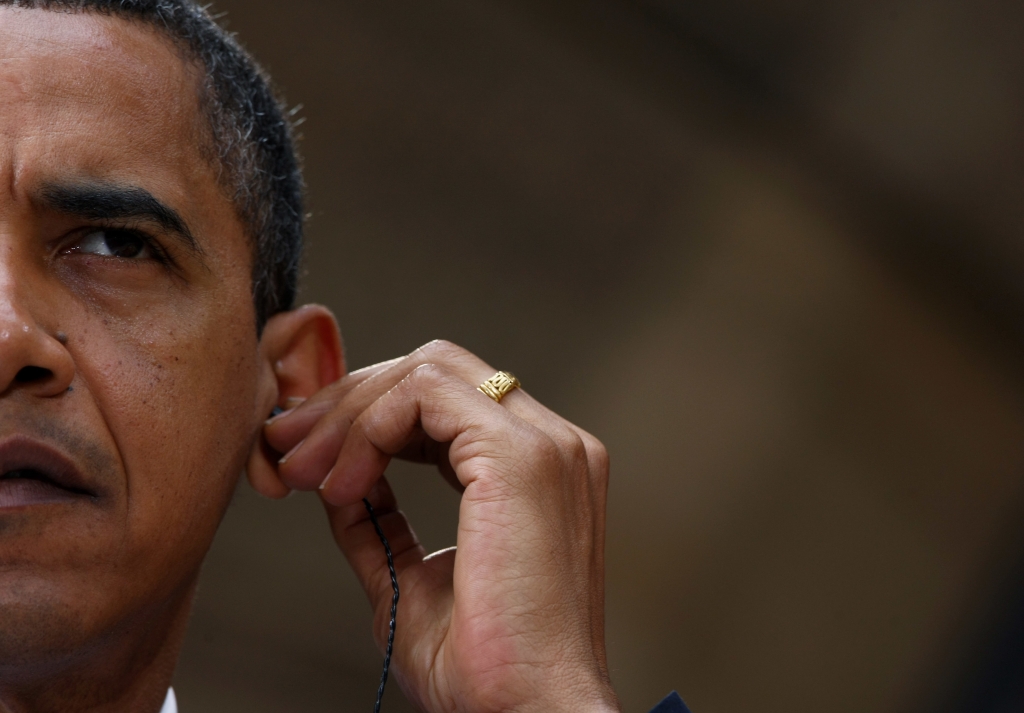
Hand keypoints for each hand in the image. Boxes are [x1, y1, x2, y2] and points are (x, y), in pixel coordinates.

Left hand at [261, 340, 617, 712]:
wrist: (522, 711)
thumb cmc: (482, 666)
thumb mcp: (409, 577)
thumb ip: (380, 521)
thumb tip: (341, 480)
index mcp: (536, 470)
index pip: (446, 400)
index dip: (368, 414)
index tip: (306, 451)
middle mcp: (551, 443)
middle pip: (434, 370)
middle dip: (349, 403)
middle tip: (288, 446)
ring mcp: (544, 442)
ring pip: (427, 370)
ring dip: (350, 414)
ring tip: (305, 471)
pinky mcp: (520, 454)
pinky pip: (426, 392)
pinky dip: (368, 426)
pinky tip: (341, 481)